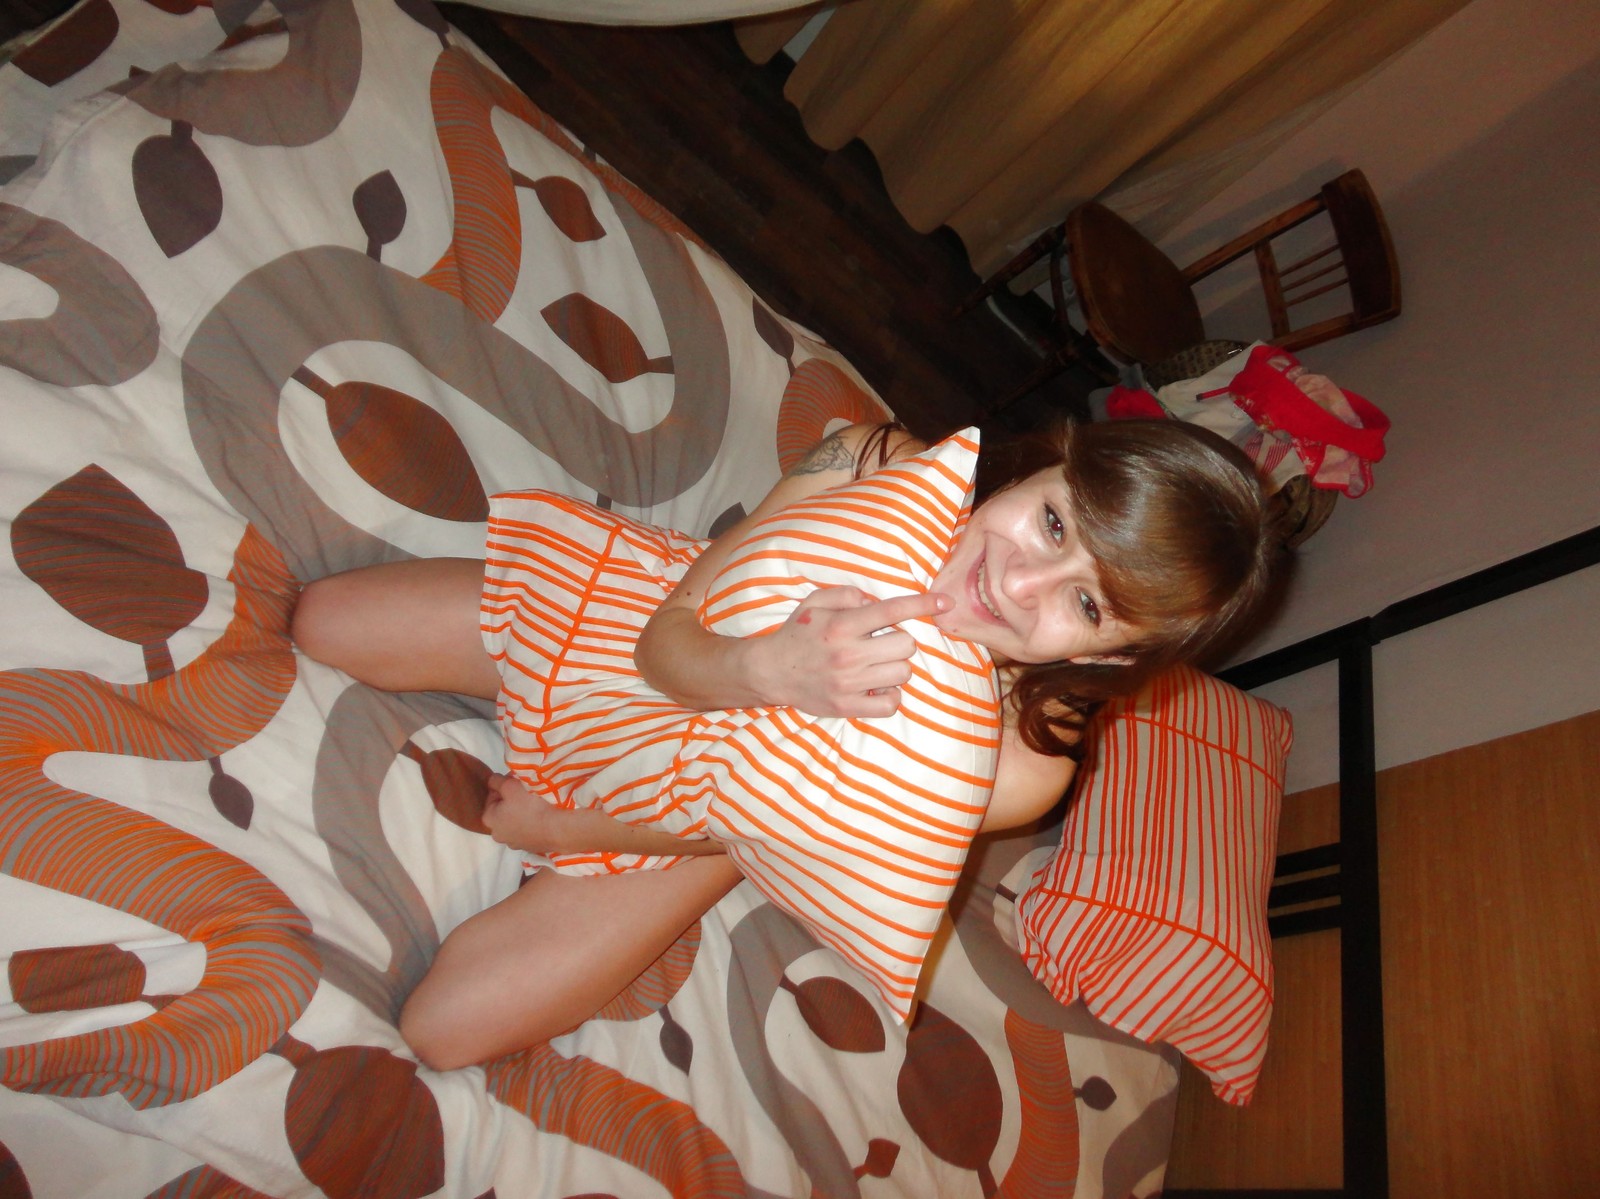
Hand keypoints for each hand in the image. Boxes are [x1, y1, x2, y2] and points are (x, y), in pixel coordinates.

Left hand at [481, 772, 557, 852]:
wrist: (557, 829)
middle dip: (511, 801)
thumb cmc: (530, 805)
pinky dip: (531, 824)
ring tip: (535, 804)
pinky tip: (541, 816)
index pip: (492, 796)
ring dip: (522, 813)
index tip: (516, 782)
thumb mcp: (510, 786)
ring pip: (515, 822)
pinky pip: (528, 831)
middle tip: (525, 792)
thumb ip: (496, 781)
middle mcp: (498, 835)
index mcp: (489, 819)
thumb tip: (493, 781)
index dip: (504, 786)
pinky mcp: (530, 848)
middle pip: (503, 811)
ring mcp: (515, 844)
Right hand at [747, 587, 950, 717]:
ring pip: (903, 673)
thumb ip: (846, 594)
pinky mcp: (848, 707)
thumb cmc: (797, 634)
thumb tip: (874, 601)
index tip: (946, 603)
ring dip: (895, 667)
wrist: (770, 672)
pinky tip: (875, 686)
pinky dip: (889, 695)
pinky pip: (891, 704)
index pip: (894, 611)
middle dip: (899, 641)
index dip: (924, 604)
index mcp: (842, 625)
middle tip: (881, 643)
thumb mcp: (815, 602)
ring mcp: (849, 684)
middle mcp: (848, 654)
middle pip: (906, 645)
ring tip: (875, 664)